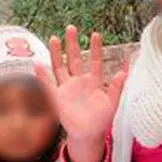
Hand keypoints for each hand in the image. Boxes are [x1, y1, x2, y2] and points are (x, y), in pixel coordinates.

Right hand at [35, 27, 127, 161]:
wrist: (88, 134)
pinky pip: (48, 85)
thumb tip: (124, 72)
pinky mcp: (57, 98)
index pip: (95, 61)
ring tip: (55, 38)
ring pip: (61, 67)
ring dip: (57, 53)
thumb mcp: (112, 103)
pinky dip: (43, 76)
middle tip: (71, 28)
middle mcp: (79, 82)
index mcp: (94, 82)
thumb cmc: (101, 119)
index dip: (96, 48)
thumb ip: (117, 87)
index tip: (96, 34)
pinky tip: (38, 64)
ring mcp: (67, 88)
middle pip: (75, 58)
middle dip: (73, 43)